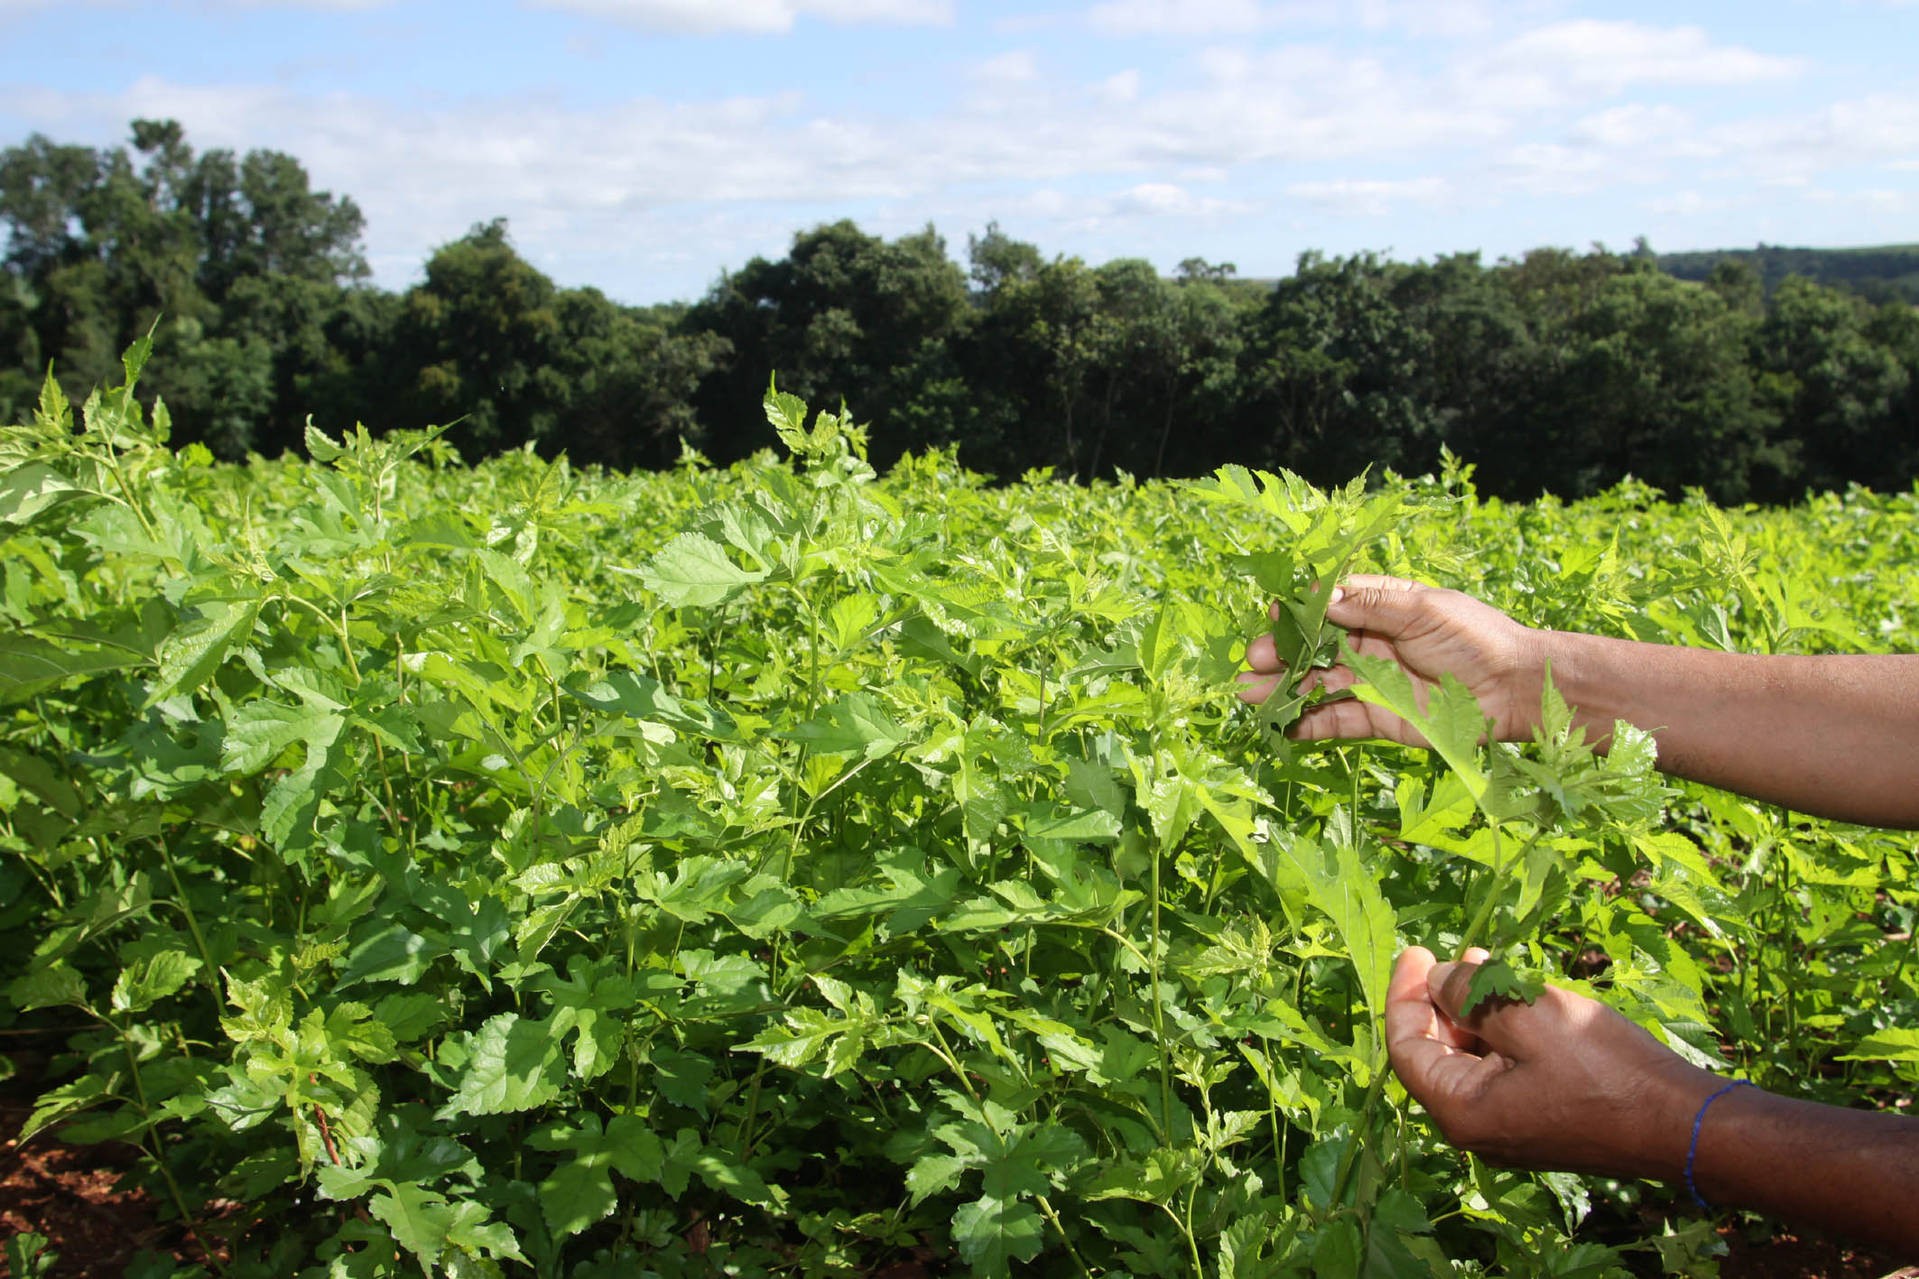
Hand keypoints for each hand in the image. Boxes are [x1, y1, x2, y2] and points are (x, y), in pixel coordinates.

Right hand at [1235, 575, 1541, 744]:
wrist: (1515, 690)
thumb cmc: (1476, 638)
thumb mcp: (1424, 608)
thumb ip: (1371, 604)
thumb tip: (1322, 598)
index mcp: (1382, 609)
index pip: (1330, 606)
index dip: (1301, 612)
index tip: (1277, 616)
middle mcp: (1371, 644)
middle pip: (1315, 649)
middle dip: (1282, 654)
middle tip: (1254, 661)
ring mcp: (1373, 683)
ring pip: (1318, 684)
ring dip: (1284, 689)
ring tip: (1248, 695)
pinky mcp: (1379, 718)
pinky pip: (1336, 719)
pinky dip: (1309, 722)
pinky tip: (1283, 725)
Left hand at [1384, 947, 1716, 1178]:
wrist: (1685, 1124)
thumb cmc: (1604, 1068)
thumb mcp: (1528, 1015)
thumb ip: (1470, 994)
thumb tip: (1437, 979)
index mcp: (1461, 1111)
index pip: (1405, 1047)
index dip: (1405, 993)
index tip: (1417, 950)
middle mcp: (1477, 1129)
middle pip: (1436, 1053)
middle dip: (1442, 998)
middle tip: (1458, 953)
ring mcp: (1511, 1130)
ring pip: (1472, 1059)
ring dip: (1475, 1011)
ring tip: (1489, 965)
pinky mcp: (1542, 1122)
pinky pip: (1503, 1072)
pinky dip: (1502, 1033)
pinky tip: (1520, 999)